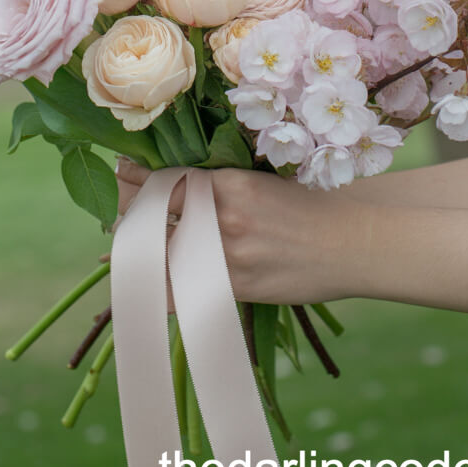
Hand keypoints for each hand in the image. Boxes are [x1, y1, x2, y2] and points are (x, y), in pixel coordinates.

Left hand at [115, 158, 357, 305]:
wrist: (349, 242)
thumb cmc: (305, 205)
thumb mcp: (258, 181)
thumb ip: (215, 184)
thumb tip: (170, 183)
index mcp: (228, 183)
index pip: (162, 180)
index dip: (133, 179)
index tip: (121, 174)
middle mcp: (222, 218)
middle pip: (152, 216)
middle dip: (126, 213)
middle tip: (118, 213)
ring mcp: (227, 257)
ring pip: (160, 254)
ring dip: (136, 250)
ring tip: (126, 245)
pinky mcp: (235, 288)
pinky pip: (179, 292)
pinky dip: (155, 290)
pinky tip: (141, 287)